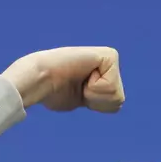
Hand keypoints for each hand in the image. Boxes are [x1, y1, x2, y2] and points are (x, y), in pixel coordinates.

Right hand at [2, 47, 123, 113]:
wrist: (40, 80)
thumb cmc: (53, 91)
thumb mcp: (81, 98)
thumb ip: (97, 98)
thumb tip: (113, 105)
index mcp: (105, 75)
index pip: (116, 105)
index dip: (96, 105)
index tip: (79, 93)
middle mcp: (110, 64)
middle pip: (119, 100)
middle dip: (97, 101)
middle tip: (79, 86)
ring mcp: (110, 58)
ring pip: (118, 95)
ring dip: (94, 94)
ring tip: (79, 81)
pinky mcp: (109, 55)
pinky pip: (111, 85)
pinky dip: (95, 88)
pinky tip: (82, 75)